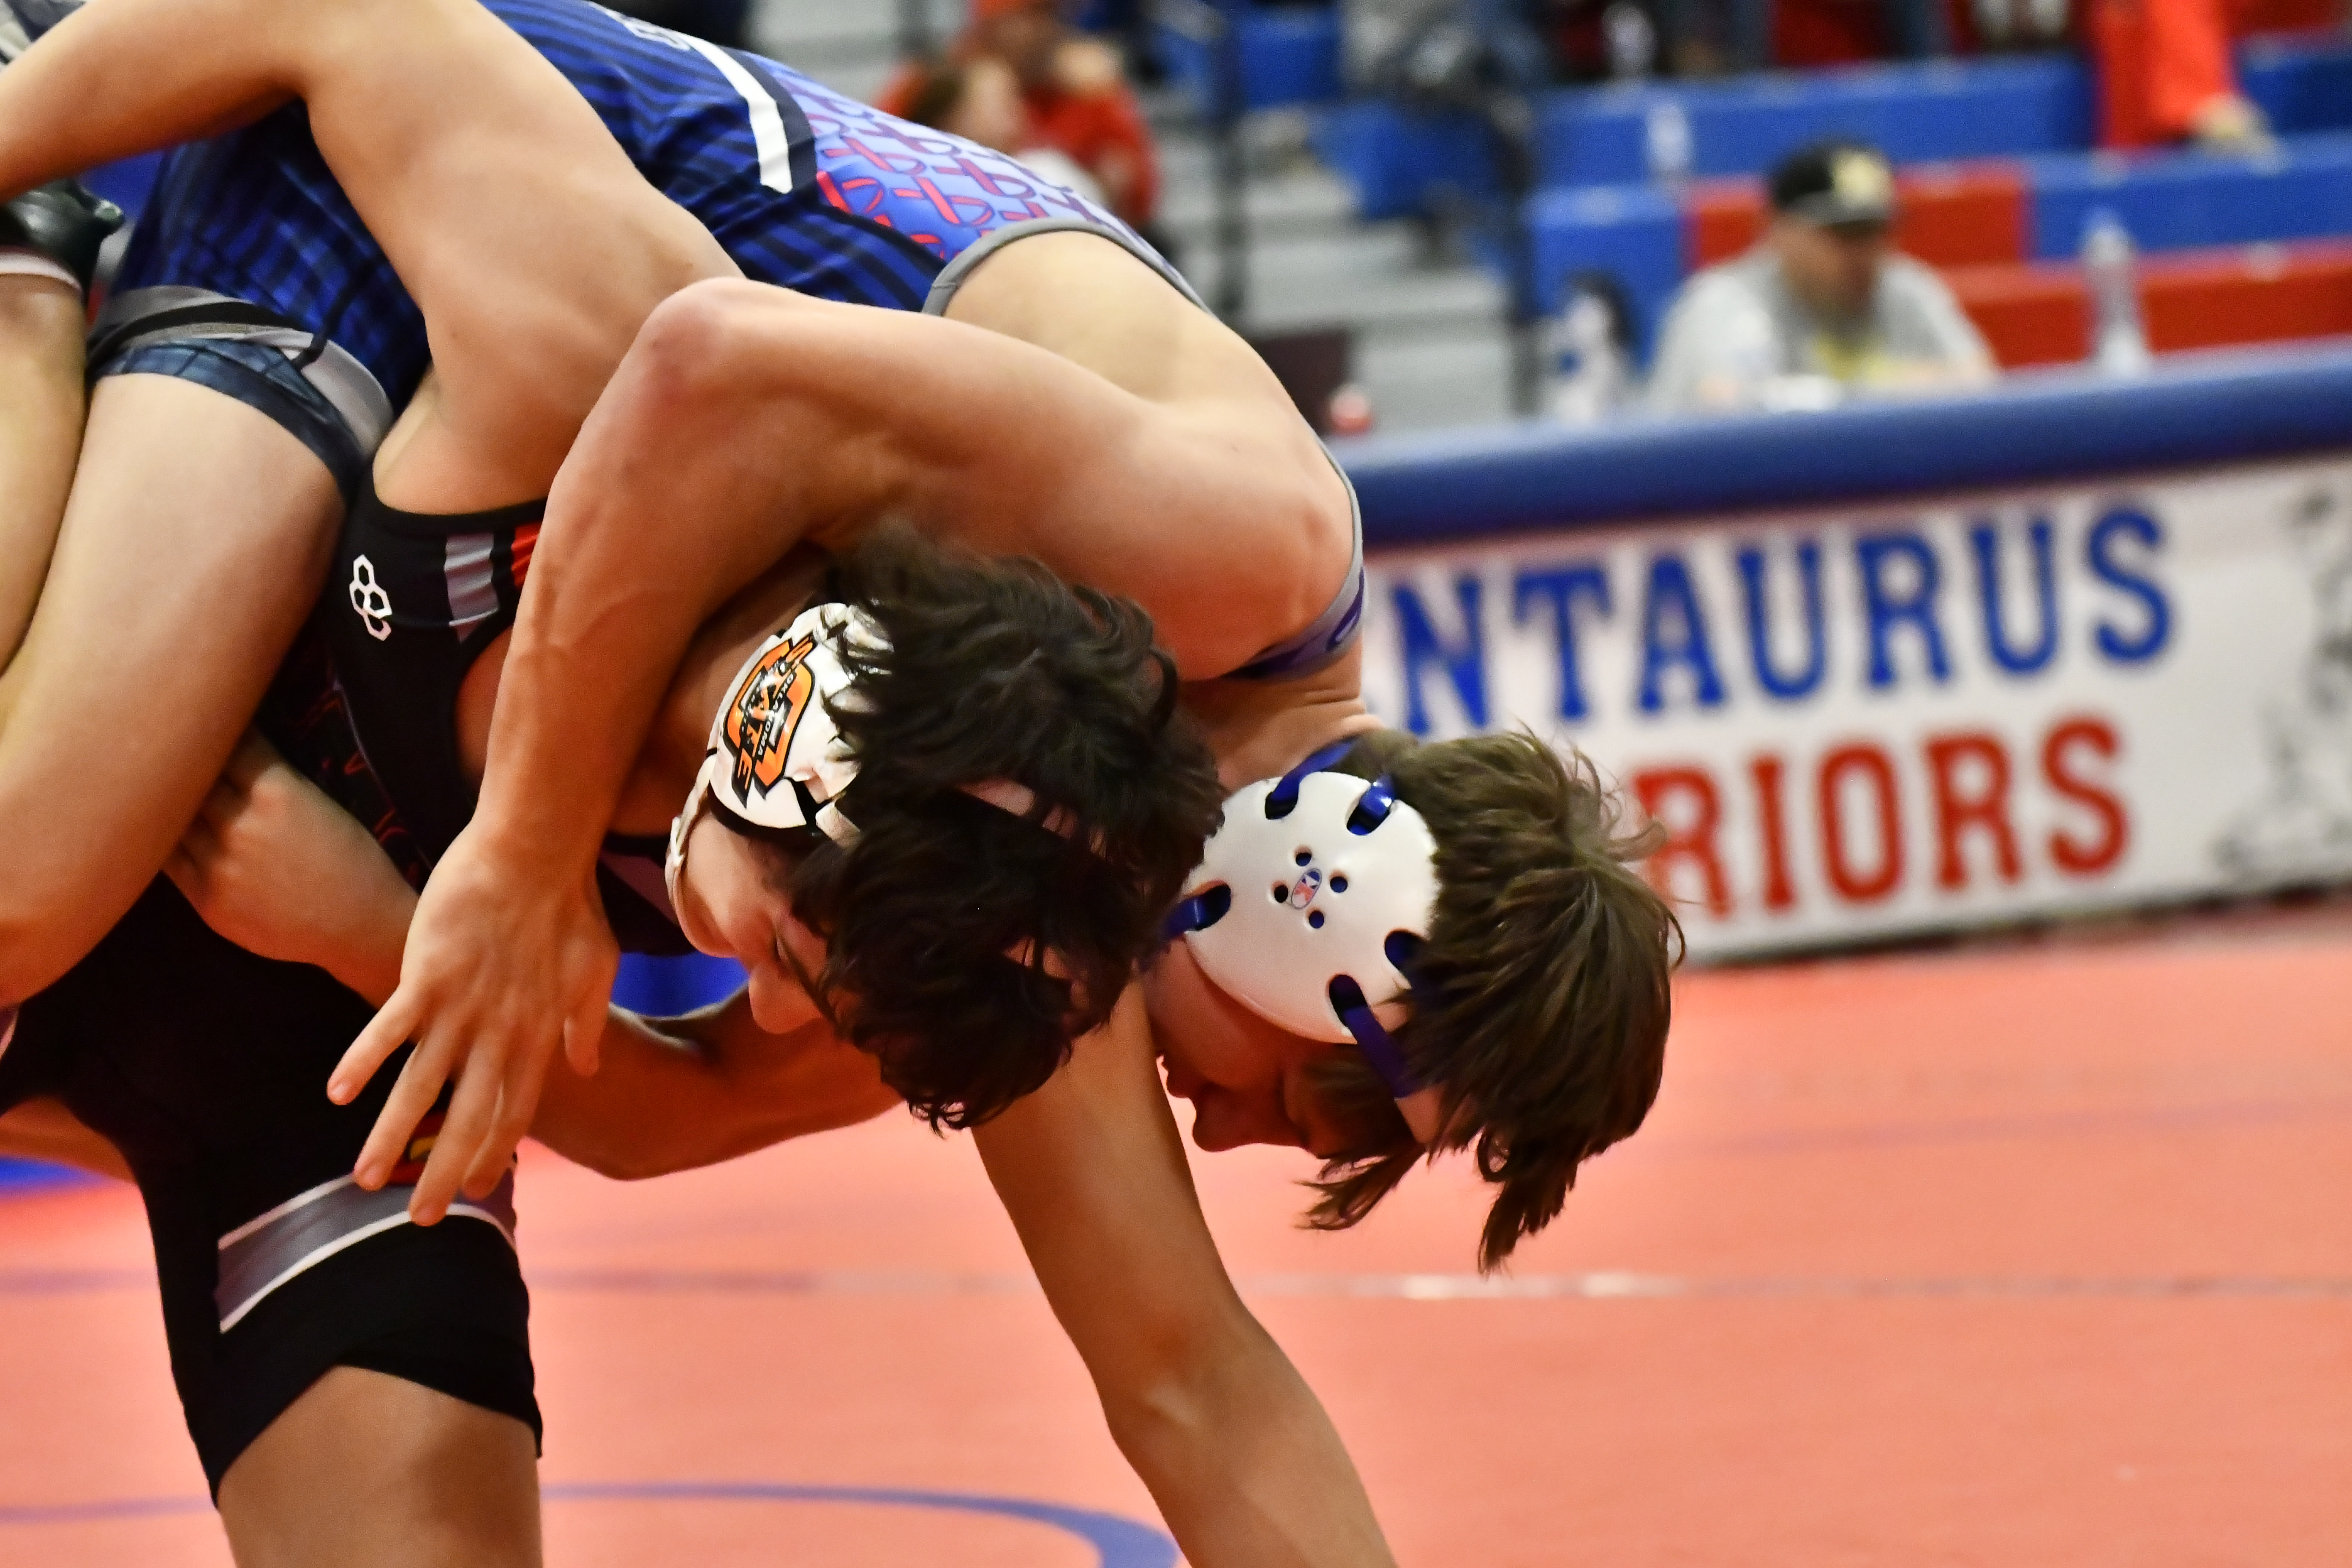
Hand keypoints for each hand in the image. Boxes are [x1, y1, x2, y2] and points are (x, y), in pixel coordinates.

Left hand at [165, 730, 415, 997]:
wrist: (360, 929)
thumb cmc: (354, 864)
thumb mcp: (324, 807)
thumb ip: (275, 781)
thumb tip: (232, 755)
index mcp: (277, 794)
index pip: (228, 745)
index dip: (213, 726)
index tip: (205, 715)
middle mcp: (241, 826)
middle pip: (190, 777)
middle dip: (182, 758)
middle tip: (167, 740)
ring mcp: (219, 865)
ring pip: (171, 818)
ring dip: (164, 799)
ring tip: (149, 781)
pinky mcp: (207, 900)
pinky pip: (168, 861)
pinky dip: (162, 840)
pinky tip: (158, 829)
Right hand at [331, 820, 618, 1223]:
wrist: (537, 849)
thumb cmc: (570, 904)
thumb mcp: (597, 970)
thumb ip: (587, 1024)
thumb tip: (587, 1067)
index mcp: (536, 1034)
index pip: (514, 1112)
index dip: (493, 1153)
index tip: (477, 1189)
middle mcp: (498, 1032)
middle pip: (467, 1118)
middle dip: (443, 1173)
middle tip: (421, 1219)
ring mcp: (461, 1007)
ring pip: (421, 1089)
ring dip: (391, 1137)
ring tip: (363, 1180)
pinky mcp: (427, 976)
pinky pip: (389, 1030)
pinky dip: (362, 1063)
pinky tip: (336, 1095)